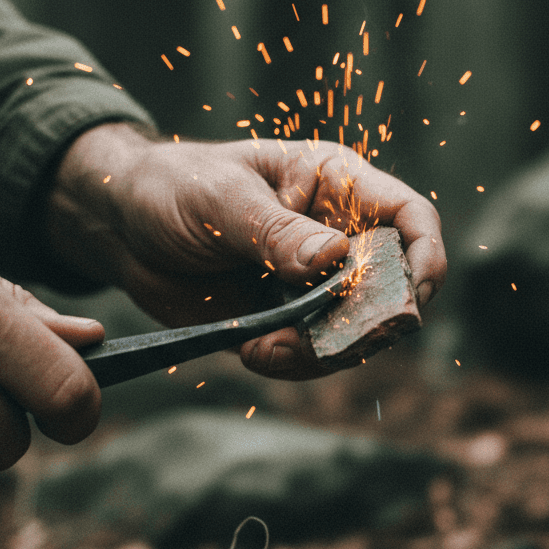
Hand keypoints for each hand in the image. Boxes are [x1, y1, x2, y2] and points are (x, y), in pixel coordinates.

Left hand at [46, 123, 445, 378]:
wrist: (123, 227)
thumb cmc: (174, 186)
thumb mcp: (221, 198)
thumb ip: (276, 230)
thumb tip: (333, 260)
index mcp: (334, 187)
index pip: (407, 216)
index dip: (426, 253)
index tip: (419, 292)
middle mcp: (334, 238)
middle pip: (390, 288)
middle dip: (367, 322)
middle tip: (323, 338)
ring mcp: (311, 285)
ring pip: (352, 332)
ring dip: (322, 352)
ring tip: (265, 347)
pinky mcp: (283, 320)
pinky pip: (309, 354)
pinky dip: (291, 362)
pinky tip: (253, 351)